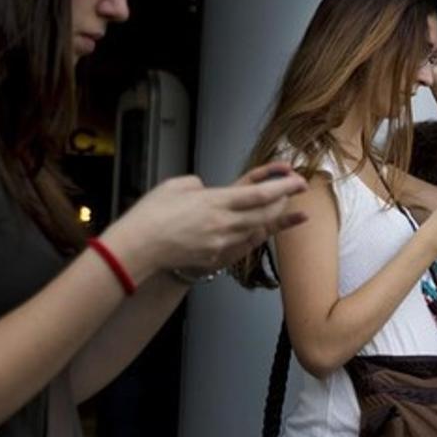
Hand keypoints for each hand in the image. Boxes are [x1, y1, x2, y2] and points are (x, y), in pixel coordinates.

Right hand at [105, 162, 307, 273]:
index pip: (259, 195)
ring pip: (256, 231)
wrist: (139, 248)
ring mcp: (220, 243)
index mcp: (215, 202)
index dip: (283, 188)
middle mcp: (223, 224)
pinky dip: (254, 235)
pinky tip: (260, 230)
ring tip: (287, 210)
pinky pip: (241, 244)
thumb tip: (205, 190)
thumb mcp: (176, 185)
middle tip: (296, 191)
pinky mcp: (214, 257)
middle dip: (284, 202)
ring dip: (272, 219)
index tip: (298, 180)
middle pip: (264, 214)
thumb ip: (197, 185)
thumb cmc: (151, 214)